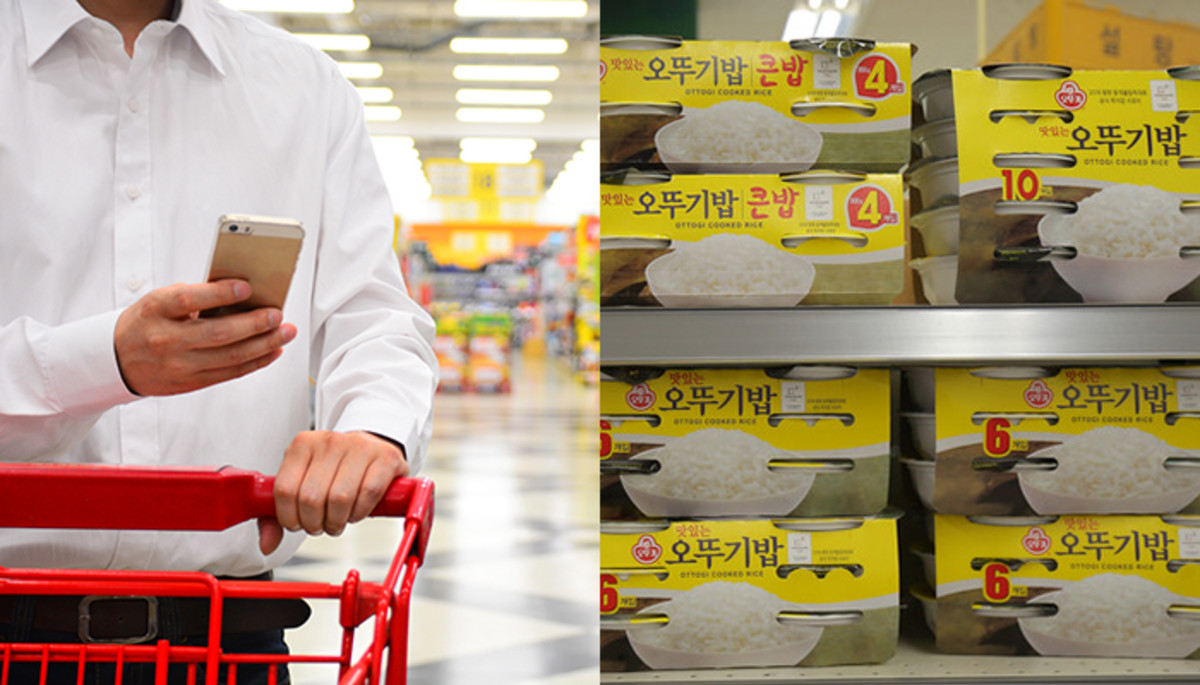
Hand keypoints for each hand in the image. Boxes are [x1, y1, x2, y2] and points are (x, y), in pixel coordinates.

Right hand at [113, 281, 296, 395]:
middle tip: (278, 315)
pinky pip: (230, 373)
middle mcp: (167, 340)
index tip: (247, 287)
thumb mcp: (158, 300)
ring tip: (285, 332)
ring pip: (230, 357)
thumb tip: (239, 293)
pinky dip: (256, 362)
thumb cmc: (145, 322)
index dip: (220, 293)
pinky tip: (272, 351)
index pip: (189, 300)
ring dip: (264, 344)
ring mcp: (179, 365)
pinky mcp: (190, 383)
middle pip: (218, 333)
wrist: (116, 359)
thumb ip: (194, 296)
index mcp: (156, 311)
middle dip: (255, 324)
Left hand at [258, 430, 407, 554]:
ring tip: (338, 520)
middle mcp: (329, 441)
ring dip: (337, 521)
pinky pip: (368, 494)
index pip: (285, 489)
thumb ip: (279, 514)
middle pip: (311, 498)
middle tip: (320, 525)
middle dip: (314, 523)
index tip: (297, 524)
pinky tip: (356, 511)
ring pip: (339, 498)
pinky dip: (360, 512)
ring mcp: (359, 446)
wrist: (373, 447)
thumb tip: (267, 544)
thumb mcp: (303, 483)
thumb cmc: (336, 470)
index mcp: (302, 444)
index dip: (289, 517)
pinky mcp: (385, 458)